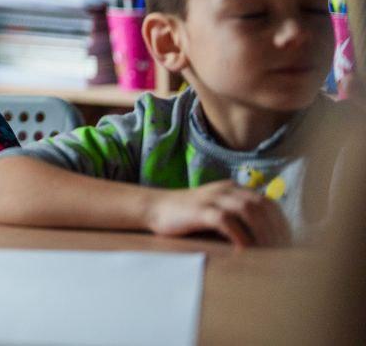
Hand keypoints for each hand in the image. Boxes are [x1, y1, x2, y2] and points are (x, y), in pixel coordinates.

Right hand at [145, 180, 290, 247]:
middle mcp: (225, 190)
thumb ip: (237, 218)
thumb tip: (264, 240)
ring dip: (262, 233)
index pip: (268, 202)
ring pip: (248, 210)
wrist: (154, 207)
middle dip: (276, 230)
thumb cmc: (187, 216)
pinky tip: (244, 251)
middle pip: (262, 205)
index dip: (281, 223)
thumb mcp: (216, 211)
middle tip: (282, 252)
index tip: (287, 244)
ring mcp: (212, 198)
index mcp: (232, 189)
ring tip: (268, 253)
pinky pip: (226, 220)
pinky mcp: (199, 210)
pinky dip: (239, 236)